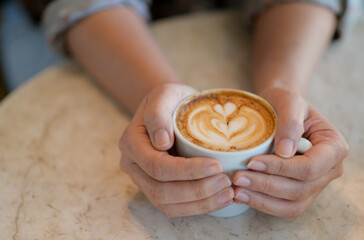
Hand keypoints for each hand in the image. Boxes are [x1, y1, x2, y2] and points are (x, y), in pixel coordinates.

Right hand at [119, 83, 233, 216]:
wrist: (169, 107)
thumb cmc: (170, 99)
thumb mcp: (165, 94)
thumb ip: (158, 113)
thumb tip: (161, 142)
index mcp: (131, 143)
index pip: (157, 166)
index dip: (187, 171)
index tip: (216, 166)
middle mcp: (132, 165)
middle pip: (161, 190)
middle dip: (196, 190)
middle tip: (226, 182)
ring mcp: (142, 180)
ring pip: (167, 204)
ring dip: (199, 203)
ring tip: (227, 194)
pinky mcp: (156, 188)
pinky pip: (173, 207)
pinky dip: (197, 207)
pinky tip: (219, 200)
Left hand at [233, 88, 348, 217]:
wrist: (278, 108)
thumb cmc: (285, 103)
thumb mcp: (288, 102)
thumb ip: (290, 122)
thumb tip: (285, 151)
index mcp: (333, 147)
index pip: (310, 166)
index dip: (281, 168)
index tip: (252, 162)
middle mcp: (329, 169)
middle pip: (300, 188)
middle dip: (266, 185)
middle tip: (237, 178)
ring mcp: (316, 184)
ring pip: (293, 204)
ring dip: (263, 200)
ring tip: (236, 191)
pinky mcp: (300, 192)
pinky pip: (285, 207)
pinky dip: (263, 204)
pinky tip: (242, 195)